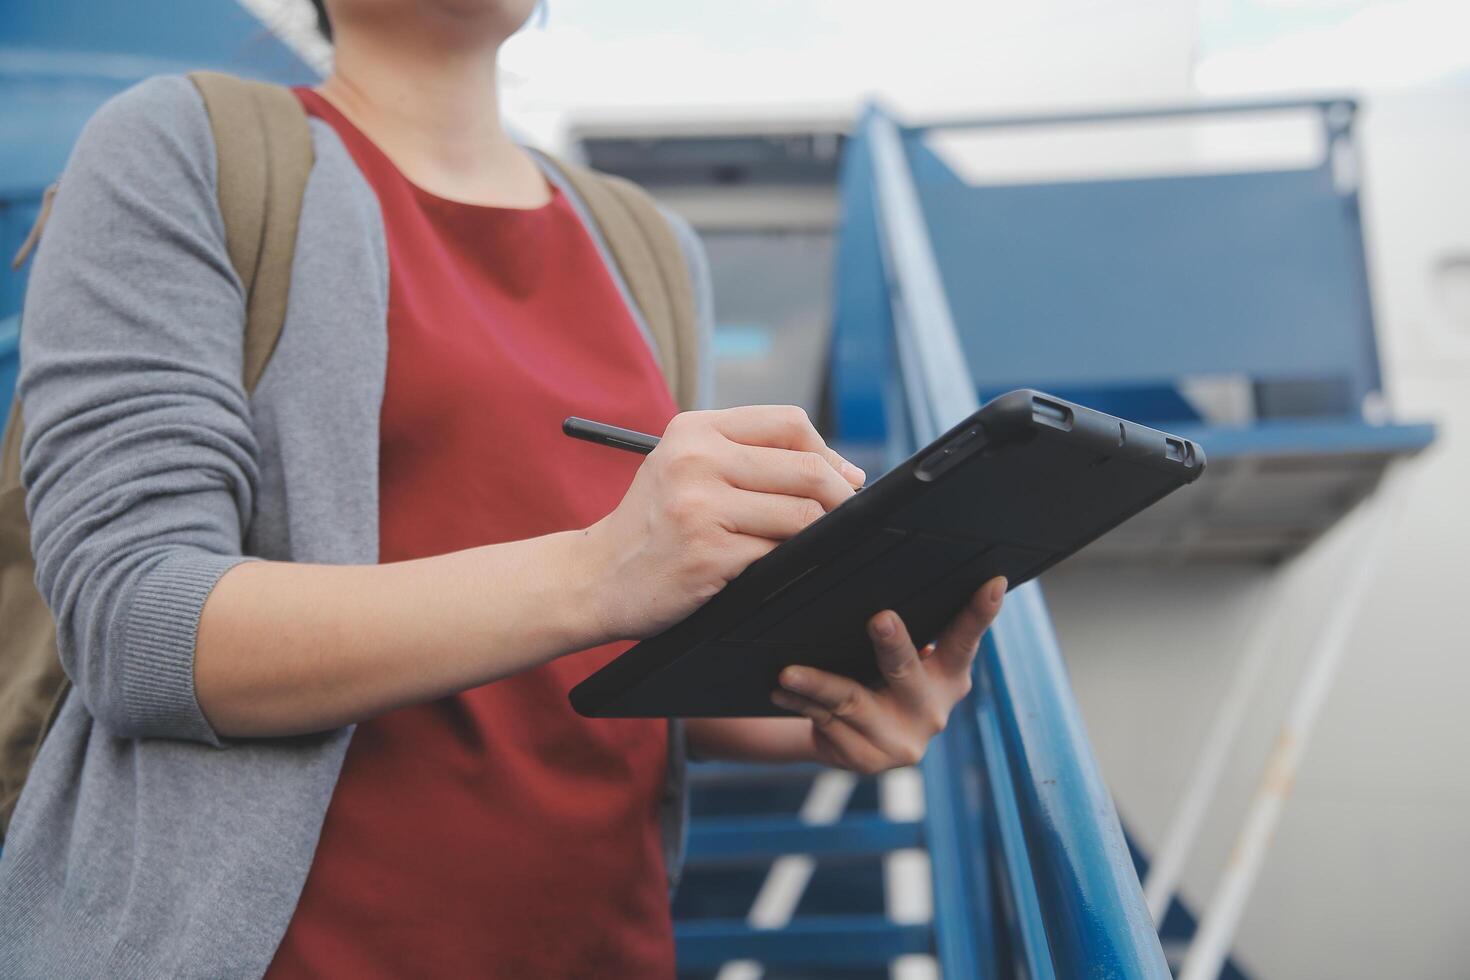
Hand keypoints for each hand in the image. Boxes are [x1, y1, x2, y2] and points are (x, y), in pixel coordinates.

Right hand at [583, 406, 864, 642]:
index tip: (843, 479)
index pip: (789, 423)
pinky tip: (776, 567)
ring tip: (807, 544)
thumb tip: (840, 471)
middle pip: (805, 469)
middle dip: (840, 497)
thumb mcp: (683, 469)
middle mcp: (696, 460)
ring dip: (817, 535)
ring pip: (802, 515)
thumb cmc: (651, 526)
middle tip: (846, 517)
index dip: (828, 453)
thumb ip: (746, 457)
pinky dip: (789, 562)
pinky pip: (779, 554)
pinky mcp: (708, 554)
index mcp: (694, 430)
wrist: (594, 577)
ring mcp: (701, 507)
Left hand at [769, 576, 1006, 773]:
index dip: (981, 612)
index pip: (966, 639)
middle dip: (892, 645)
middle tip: (880, 619)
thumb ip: (907, 635)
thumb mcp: (904, 662)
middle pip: (905, 671)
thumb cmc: (881, 681)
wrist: (855, 743)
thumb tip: (874, 582)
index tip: (993, 582)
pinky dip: (801, 703)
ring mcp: (901, 741)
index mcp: (949, 675)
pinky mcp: (866, 760)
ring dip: (817, 684)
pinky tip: (781, 690)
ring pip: (851, 701)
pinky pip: (826, 723)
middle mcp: (932, 709)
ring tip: (789, 673)